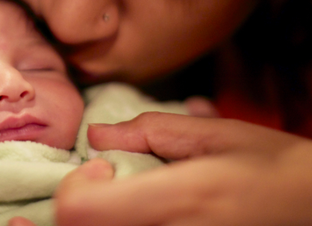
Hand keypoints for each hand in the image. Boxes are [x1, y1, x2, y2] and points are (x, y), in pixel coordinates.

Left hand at [53, 112, 311, 225]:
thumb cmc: (273, 168)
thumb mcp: (218, 136)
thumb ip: (151, 132)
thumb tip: (96, 135)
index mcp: (181, 199)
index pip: (82, 210)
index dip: (76, 186)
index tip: (100, 165)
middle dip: (81, 204)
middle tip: (106, 182)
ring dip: (97, 216)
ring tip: (123, 195)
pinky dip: (117, 224)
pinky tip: (136, 212)